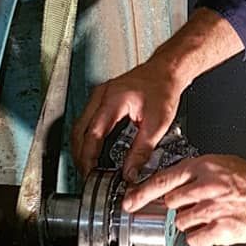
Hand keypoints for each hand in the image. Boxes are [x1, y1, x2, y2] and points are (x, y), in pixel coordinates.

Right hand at [71, 57, 183, 179]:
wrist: (167, 70)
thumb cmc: (163, 88)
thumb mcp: (157, 124)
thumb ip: (142, 151)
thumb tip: (130, 173)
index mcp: (112, 100)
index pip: (92, 135)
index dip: (88, 158)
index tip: (90, 174)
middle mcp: (101, 96)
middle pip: (79, 132)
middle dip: (80, 157)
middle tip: (87, 175)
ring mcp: (99, 96)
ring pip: (79, 127)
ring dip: (82, 149)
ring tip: (90, 167)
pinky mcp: (102, 99)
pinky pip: (87, 122)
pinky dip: (88, 139)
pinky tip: (95, 151)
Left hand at [122, 155, 245, 245]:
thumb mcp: (225, 164)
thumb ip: (199, 173)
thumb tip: (178, 184)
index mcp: (205, 167)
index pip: (163, 179)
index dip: (142, 192)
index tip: (130, 200)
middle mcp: (206, 187)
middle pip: (170, 203)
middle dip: (173, 209)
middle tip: (181, 210)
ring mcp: (213, 210)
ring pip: (181, 222)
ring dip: (187, 223)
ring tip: (204, 218)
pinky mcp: (221, 230)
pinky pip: (196, 239)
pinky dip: (199, 238)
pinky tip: (210, 230)